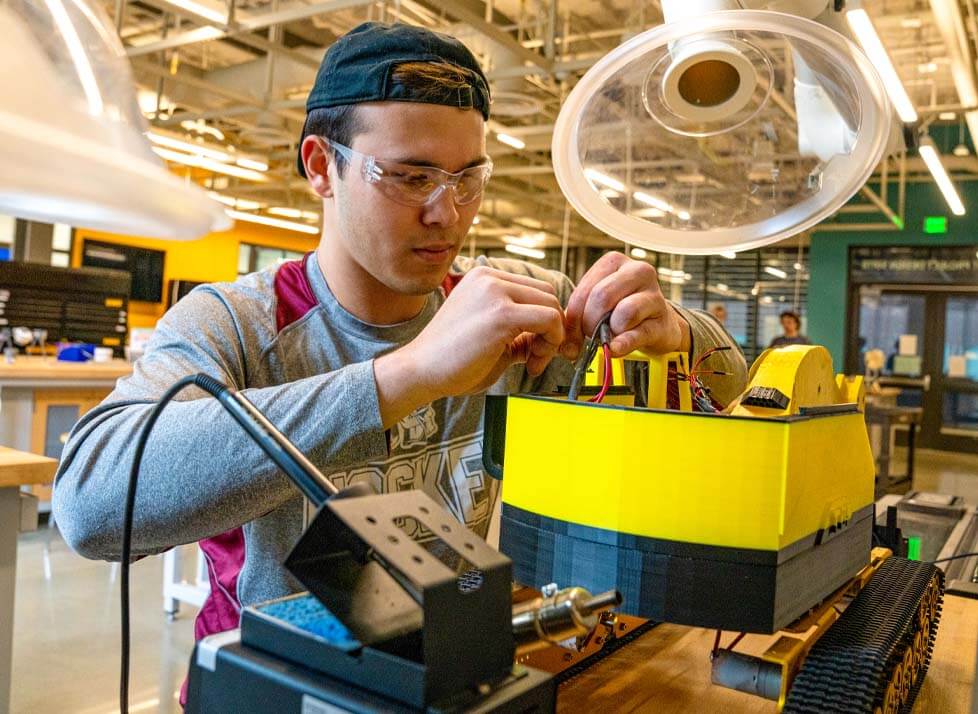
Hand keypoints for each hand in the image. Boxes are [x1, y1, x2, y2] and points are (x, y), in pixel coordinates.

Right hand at [374, 267, 564, 426]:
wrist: (419, 371)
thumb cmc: (450, 360)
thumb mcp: (491, 335)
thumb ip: (519, 330)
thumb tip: (550, 334)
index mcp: (484, 278)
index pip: (535, 290)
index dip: (543, 321)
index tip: (533, 350)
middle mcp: (489, 277)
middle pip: (548, 295)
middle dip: (551, 329)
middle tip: (534, 359)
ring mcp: (495, 292)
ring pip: (553, 306)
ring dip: (552, 338)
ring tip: (531, 362)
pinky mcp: (501, 314)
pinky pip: (550, 319)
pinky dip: (551, 343)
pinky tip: (532, 363)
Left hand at [561, 252, 689, 359]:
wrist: (656, 324)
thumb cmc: (620, 310)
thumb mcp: (596, 306)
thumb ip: (577, 319)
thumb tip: (567, 347)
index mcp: (614, 262)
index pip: (585, 290)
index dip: (573, 318)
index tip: (571, 336)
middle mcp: (638, 271)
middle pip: (602, 297)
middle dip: (590, 323)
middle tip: (590, 337)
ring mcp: (655, 295)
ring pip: (624, 312)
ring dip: (610, 331)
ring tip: (610, 336)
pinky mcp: (664, 321)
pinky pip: (639, 333)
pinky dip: (624, 344)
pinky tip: (615, 348)